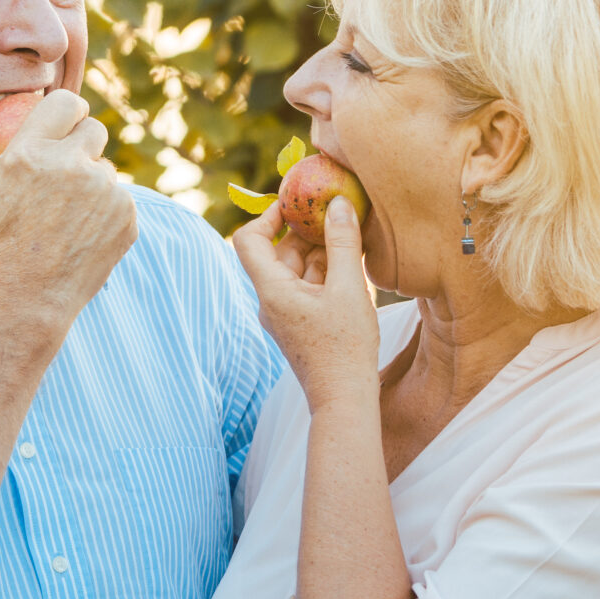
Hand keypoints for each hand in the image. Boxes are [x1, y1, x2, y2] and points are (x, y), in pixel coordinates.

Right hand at [0, 91, 136, 320]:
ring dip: (91, 180)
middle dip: (81, 142)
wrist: (28, 296)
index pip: (68, 102)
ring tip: (65, 211)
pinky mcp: (127, 217)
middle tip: (64, 168)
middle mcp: (73, 167)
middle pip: (95, 129)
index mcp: (33, 153)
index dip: (67, 110)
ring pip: (106, 168)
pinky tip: (81, 231)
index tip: (62, 123)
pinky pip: (120, 198)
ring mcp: (106, 193)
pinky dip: (105, 209)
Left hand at [230, 195, 380, 413]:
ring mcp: (286, 313)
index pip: (248, 241)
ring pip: (297, 268)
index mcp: (271, 290)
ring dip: (320, 248)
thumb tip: (339, 203)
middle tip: (332, 206)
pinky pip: (308, 285)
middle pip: (279, 251)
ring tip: (349, 227)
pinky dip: (326, 269)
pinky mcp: (301, 322)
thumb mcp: (350, 289)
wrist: (344, 398)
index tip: (294, 200)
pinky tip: (351, 257)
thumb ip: (343, 243)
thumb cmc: (345, 347)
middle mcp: (271, 300)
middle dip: (304, 228)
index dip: (267, 215)